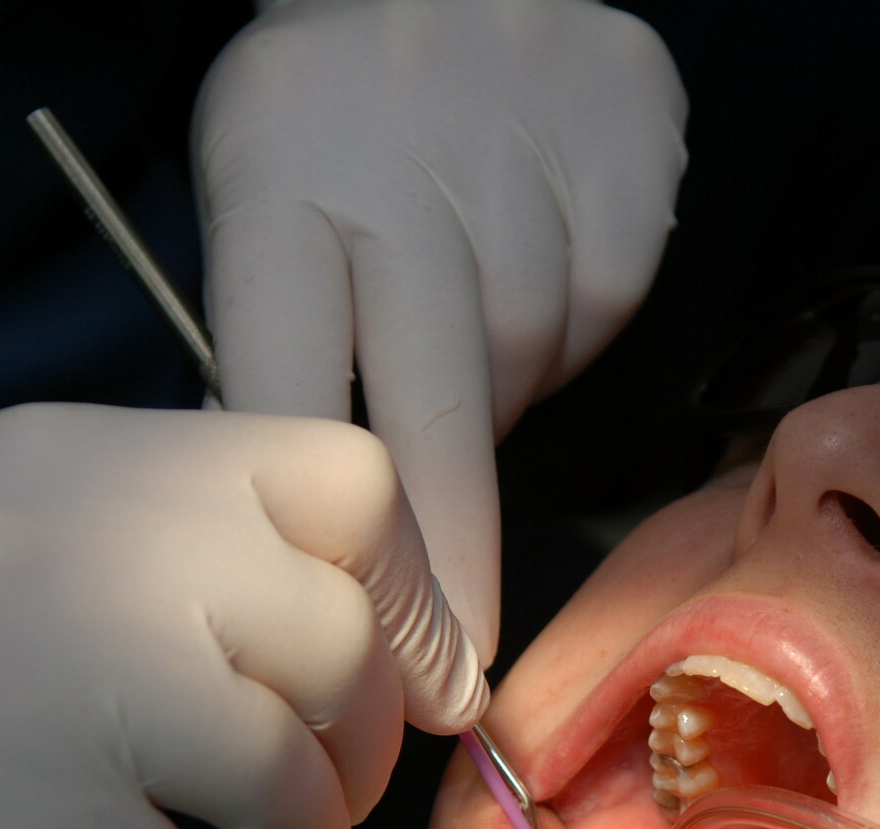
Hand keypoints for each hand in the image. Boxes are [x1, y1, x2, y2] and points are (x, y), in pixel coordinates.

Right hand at [0, 404, 485, 828]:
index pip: (350, 484)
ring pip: (284, 772)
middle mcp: (96, 553)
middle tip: (323, 790)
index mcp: (98, 461)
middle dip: (363, 740)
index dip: (406, 591)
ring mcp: (54, 688)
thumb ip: (149, 534)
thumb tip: (310, 609)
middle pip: (340, 643)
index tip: (401, 667)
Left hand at [193, 0, 688, 661]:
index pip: (293, 399)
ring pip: (526, 370)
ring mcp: (525, 190)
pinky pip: (599, 310)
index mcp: (283, 197)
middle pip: (433, 428)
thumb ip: (281, 330)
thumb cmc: (334, 100)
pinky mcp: (622, 178)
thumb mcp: (256, 182)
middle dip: (447, 569)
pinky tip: (527, 256)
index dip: (334, 547)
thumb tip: (326, 505)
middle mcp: (404, 202)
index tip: (359, 662)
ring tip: (460, 306)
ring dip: (496, 383)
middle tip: (453, 677)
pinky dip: (564, 317)